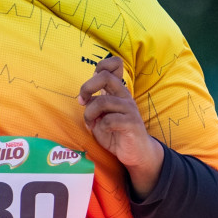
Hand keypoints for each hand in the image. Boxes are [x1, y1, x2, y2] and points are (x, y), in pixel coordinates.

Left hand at [78, 55, 164, 197]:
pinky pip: (109, 120)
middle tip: (82, 101)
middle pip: (105, 77)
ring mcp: (129, 109)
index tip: (89, 88)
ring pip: (102, 101)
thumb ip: (94, 104)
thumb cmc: (115, 132)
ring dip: (89, 114)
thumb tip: (84, 99)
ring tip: (90, 123)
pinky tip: (101, 131)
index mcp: (117, 91)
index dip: (100, 67)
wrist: (135, 152)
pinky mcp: (131, 123)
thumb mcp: (100, 116)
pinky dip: (100, 126)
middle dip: (87, 87)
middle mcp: (124, 96)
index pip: (114, 65)